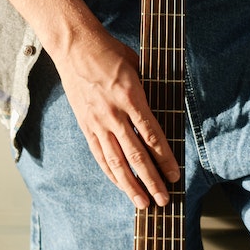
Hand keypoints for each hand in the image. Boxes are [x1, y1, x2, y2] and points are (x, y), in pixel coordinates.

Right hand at [48, 25, 181, 207]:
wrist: (74, 46)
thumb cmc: (110, 51)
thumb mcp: (137, 65)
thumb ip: (149, 89)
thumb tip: (162, 108)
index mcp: (131, 96)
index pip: (151, 135)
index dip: (165, 158)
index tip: (175, 174)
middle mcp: (114, 113)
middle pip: (136, 155)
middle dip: (152, 180)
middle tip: (165, 198)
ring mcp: (98, 122)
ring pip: (116, 161)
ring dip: (131, 185)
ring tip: (143, 203)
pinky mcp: (86, 125)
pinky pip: (99, 155)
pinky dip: (111, 173)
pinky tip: (120, 185)